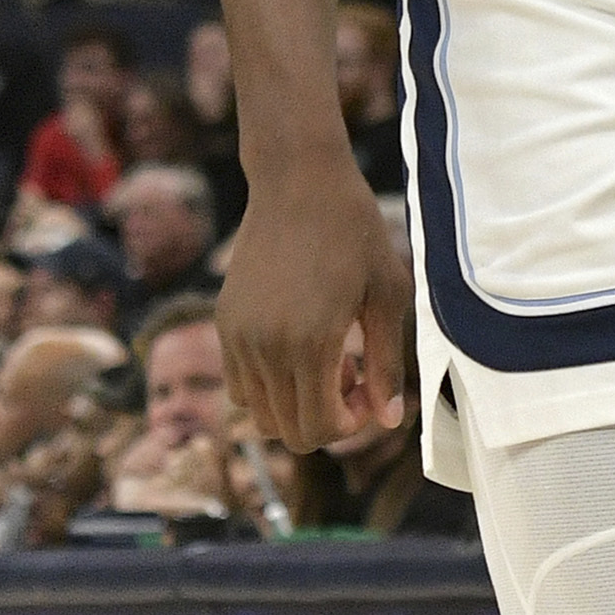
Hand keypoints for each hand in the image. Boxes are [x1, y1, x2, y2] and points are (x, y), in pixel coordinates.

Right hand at [219, 172, 415, 457]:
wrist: (300, 182)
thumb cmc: (356, 234)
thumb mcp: (388, 297)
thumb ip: (388, 365)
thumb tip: (390, 422)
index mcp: (309, 343)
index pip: (318, 429)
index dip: (350, 426)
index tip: (370, 390)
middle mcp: (265, 347)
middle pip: (288, 432)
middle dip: (327, 419)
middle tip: (353, 374)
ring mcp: (238, 337)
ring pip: (260, 415)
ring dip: (296, 403)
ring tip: (327, 358)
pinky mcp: (224, 322)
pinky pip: (239, 385)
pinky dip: (270, 385)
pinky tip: (300, 345)